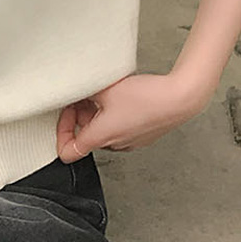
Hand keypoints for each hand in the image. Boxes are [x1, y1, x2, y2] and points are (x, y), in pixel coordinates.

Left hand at [56, 72, 210, 162]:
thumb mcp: (106, 88)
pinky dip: (113, 115)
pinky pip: (118, 128)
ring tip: (105, 93)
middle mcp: (113, 145)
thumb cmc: (146, 97)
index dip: (60, 134)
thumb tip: (74, 91)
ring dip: (97, 114)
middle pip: (85, 136)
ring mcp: (128, 142)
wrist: (180, 99)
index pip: (67, 152)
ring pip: (102, 131)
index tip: (65, 115)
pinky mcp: (140, 136)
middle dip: (80, 115)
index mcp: (100, 138)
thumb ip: (84, 91)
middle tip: (85, 95)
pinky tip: (121, 98)